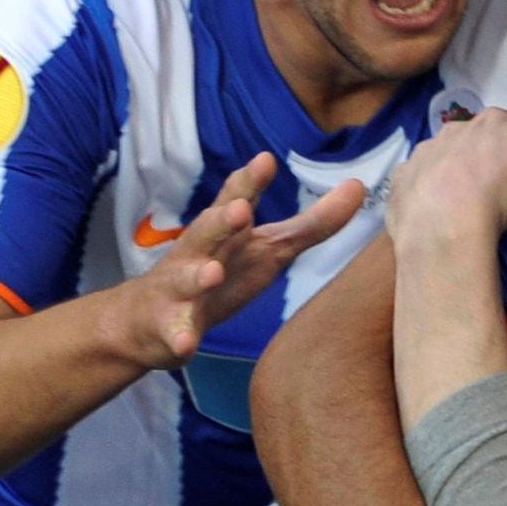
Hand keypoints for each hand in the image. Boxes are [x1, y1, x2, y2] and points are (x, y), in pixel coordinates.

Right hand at [120, 153, 367, 368]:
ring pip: (187, 279)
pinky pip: (175, 333)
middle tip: (241, 210)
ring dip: (198, 275)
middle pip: (207, 231)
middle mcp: (199, 253)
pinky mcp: (170, 327)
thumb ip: (311, 223)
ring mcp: (180, 290)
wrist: (147, 320)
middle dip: (222, 220)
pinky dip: (180, 337)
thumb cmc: (218, 275)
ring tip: (211, 273)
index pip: (234, 200)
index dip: (249, 182)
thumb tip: (359, 187)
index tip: (265, 161)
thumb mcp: (267, 248)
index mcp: (224, 232)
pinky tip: (187, 344)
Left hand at [387, 108, 506, 250]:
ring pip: (445, 155)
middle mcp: (457, 127)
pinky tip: (435, 210)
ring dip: (454, 171)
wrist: (445, 227)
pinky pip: (418, 176)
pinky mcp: (403, 174)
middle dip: (486, 155)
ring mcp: (426, 150)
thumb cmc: (498, 194)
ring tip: (462, 203)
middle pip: (478, 137)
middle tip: (495, 188)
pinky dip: (427, 188)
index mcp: (493, 121)